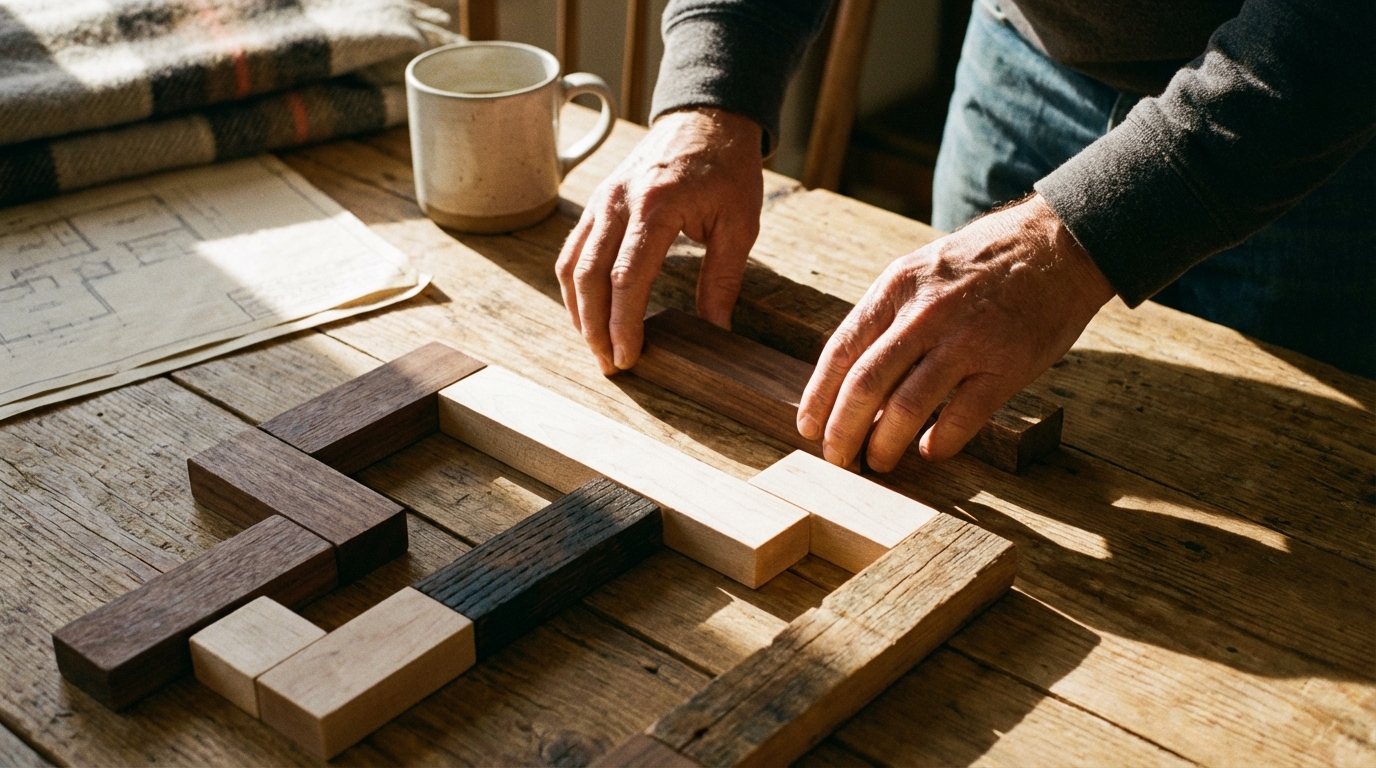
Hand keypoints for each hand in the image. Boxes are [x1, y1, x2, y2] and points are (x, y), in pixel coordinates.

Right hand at [556, 107, 763, 374]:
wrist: (706, 114)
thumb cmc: (728, 167)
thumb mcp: (739, 224)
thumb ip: (723, 280)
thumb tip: (715, 332)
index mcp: (657, 205)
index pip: (627, 278)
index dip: (623, 324)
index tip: (629, 357)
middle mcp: (619, 201)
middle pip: (590, 277)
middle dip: (594, 327)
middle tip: (609, 365)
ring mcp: (602, 199)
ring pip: (572, 265)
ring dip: (578, 311)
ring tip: (595, 346)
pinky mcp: (596, 201)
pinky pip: (574, 249)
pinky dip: (576, 285)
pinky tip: (588, 311)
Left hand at [796, 194, 1114, 470]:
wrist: (1059, 244)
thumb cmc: (983, 263)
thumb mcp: (923, 270)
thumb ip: (889, 317)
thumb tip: (855, 379)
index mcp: (897, 287)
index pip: (842, 349)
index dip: (819, 395)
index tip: (808, 426)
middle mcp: (926, 313)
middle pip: (866, 384)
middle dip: (843, 430)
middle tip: (837, 457)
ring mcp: (967, 340)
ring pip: (906, 406)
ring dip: (884, 444)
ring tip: (878, 462)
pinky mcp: (1007, 365)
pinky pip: (962, 418)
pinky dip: (938, 443)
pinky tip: (929, 451)